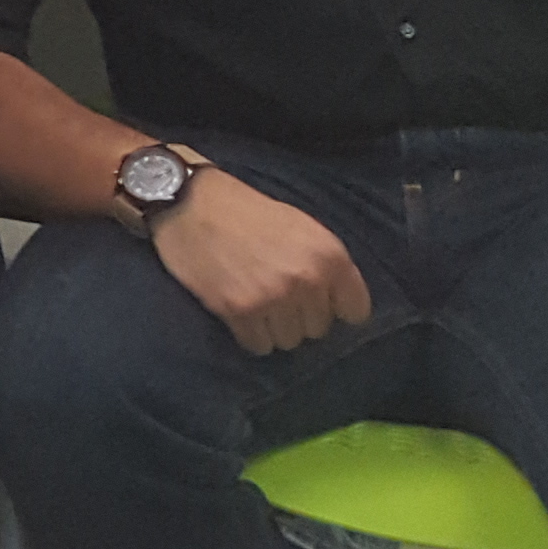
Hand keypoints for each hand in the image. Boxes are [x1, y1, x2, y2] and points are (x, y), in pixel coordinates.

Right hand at [146, 163, 373, 355]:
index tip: (320, 301)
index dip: (336, 307)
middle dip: (301, 316)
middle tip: (278, 295)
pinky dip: (251, 335)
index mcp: (329, 255)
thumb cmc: (248, 212)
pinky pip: (258, 346)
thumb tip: (339, 306)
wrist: (191, 202)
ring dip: (275, 328)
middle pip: (319, 330)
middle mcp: (306, 279)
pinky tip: (241, 313)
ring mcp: (272, 297)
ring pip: (289, 341)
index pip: (356, 311)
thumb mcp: (302, 227)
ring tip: (258, 304)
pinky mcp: (238, 310)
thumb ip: (327, 265)